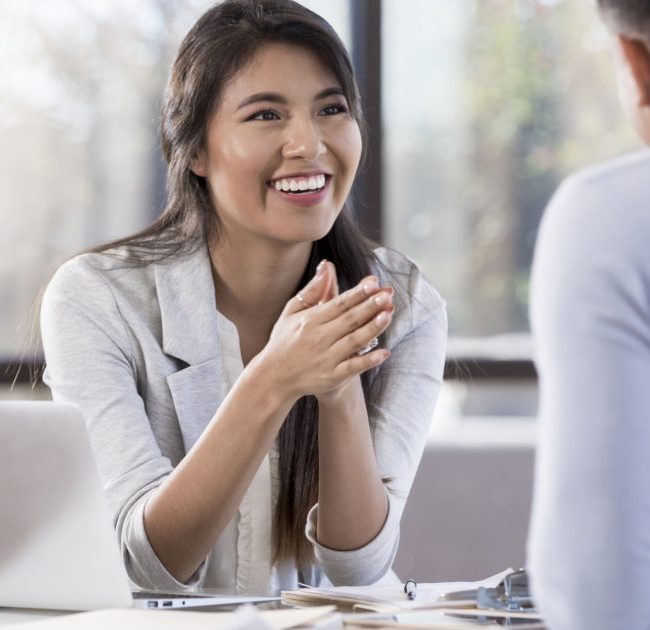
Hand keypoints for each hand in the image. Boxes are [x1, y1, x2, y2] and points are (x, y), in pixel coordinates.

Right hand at [253, 260, 393, 402]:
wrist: (273, 377)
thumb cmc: (284, 340)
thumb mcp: (292, 312)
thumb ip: (312, 290)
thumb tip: (326, 265)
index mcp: (311, 320)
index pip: (339, 304)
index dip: (357, 293)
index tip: (374, 282)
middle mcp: (319, 338)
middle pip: (349, 320)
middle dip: (370, 306)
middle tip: (388, 294)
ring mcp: (326, 358)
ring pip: (354, 341)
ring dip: (372, 328)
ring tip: (388, 315)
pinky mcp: (331, 377)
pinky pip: (353, 368)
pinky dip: (368, 361)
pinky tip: (385, 353)